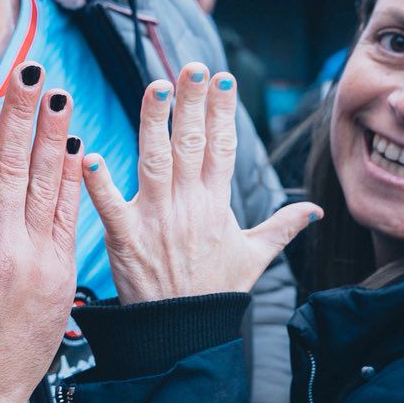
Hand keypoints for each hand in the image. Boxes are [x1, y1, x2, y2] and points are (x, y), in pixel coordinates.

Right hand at [0, 63, 81, 402]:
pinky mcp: (59, 280)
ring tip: (59, 92)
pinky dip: (71, 180)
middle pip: (13, 161)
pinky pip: (67, 217)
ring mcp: (34, 262)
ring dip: (53, 134)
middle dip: (21, 109)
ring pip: (47, 183)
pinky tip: (73, 148)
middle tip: (29, 66)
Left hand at [85, 63, 319, 301]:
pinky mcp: (124, 237)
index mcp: (216, 204)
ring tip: (155, 86)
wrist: (184, 335)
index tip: (222, 79)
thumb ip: (283, 226)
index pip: (221, 147)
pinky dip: (98, 182)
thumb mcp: (255, 257)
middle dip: (192, 103)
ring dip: (153, 122)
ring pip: (155, 161)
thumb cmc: (215, 291)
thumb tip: (316, 210)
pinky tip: (88, 153)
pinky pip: (109, 204)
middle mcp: (188, 205)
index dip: (221, 112)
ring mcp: (156, 219)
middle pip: (190, 144)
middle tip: (192, 67)